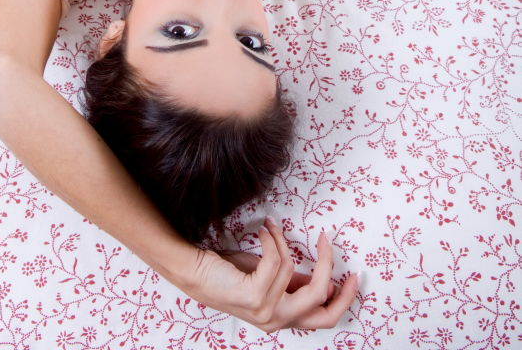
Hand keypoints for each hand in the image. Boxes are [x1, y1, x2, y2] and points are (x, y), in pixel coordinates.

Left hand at [185, 221, 359, 334]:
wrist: (195, 272)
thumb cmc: (229, 273)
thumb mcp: (268, 278)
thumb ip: (293, 282)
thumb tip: (322, 279)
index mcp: (283, 318)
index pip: (323, 318)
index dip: (343, 298)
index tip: (352, 275)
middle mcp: (276, 320)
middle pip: (320, 305)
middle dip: (330, 271)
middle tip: (329, 243)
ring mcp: (266, 311)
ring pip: (294, 269)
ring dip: (283, 241)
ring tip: (272, 228)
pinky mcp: (255, 297)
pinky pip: (276, 260)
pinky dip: (272, 239)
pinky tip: (263, 230)